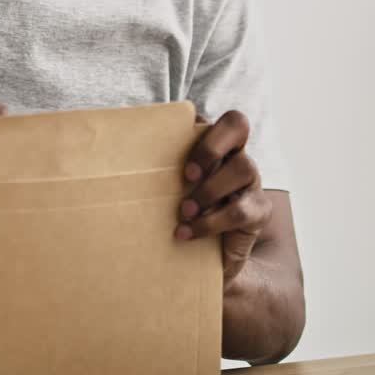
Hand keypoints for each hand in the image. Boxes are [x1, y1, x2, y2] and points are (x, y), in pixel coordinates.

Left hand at [175, 110, 273, 283]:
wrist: (209, 255)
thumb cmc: (182, 211)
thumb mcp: (170, 187)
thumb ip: (160, 169)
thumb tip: (116, 153)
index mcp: (219, 144)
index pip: (229, 118)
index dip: (209, 127)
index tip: (184, 153)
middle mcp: (238, 156)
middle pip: (238, 125)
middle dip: (208, 148)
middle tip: (186, 176)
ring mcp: (252, 182)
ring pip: (242, 167)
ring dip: (208, 190)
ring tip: (183, 211)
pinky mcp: (259, 211)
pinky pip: (241, 211)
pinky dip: (210, 223)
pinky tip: (187, 232)